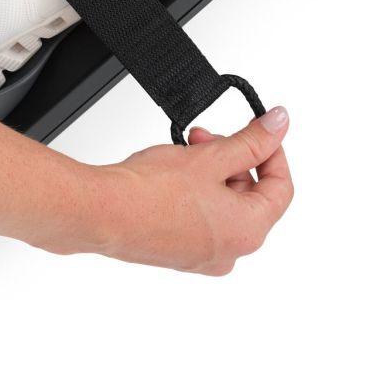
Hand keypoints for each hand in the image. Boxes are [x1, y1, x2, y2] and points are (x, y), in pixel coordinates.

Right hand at [95, 107, 293, 274]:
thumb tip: (279, 124)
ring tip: (183, 152)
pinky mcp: (177, 253)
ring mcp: (202, 256)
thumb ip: (251, 140)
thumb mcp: (209, 156)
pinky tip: (170, 174)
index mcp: (248, 232)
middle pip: (249, 196)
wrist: (101, 212)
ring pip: (222, 206)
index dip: (271, 151)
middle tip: (205, 137)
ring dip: (210, 173)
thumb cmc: (148, 192)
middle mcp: (230, 252)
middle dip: (231, 159)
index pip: (281, 187)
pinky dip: (193, 194)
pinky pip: (199, 219)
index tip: (259, 129)